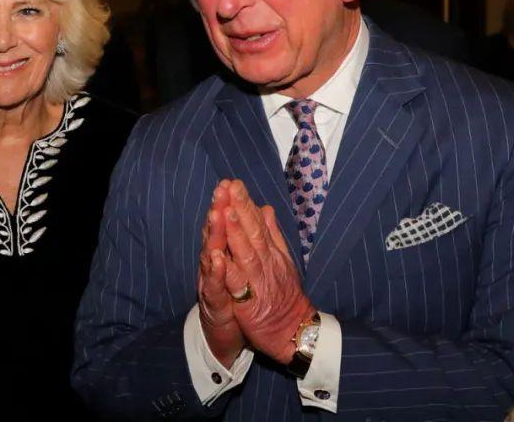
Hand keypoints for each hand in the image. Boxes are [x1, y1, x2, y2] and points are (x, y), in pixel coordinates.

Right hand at [197, 180, 244, 367]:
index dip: (228, 204)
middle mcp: (216, 265)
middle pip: (216, 234)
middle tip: (220, 189)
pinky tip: (216, 258)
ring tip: (216, 214)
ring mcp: (213, 283)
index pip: (226, 225)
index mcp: (227, 254)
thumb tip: (263, 209)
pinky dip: (214, 271)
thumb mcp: (251, 265)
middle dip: (219, 211)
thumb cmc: (248, 299)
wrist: (242, 335)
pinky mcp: (214, 304)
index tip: (231, 182)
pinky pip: (213, 286)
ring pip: (211, 256)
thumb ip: (253, 237)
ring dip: (214, 235)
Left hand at [221, 180, 314, 364]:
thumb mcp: (282, 261)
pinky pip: (238, 285)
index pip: (257, 223)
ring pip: (246, 254)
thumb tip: (265, 208)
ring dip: (236, 232)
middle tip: (229, 186)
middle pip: (252, 233)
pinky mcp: (249, 303)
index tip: (234, 183)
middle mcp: (266, 263)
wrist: (294, 331)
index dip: (245, 203)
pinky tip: (219, 256)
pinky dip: (229, 270)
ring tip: (226, 211)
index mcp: (271, 252)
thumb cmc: (285, 295)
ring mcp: (258, 282)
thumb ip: (272, 234)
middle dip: (240, 208)